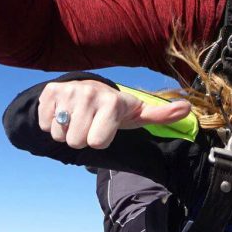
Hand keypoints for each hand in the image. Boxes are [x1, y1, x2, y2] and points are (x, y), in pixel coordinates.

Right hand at [38, 81, 191, 148]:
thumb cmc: (115, 109)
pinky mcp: (48, 92)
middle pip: (76, 142)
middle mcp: (88, 94)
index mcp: (111, 102)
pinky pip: (44, 125)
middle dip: (82, 138)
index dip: (101, 140)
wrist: (86, 88)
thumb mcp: (138, 113)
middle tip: (90, 124)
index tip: (106, 128)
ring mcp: (67, 92)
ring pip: (59, 135)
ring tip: (78, 118)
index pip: (97, 143)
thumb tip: (188, 108)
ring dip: (67, 131)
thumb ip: (161, 114)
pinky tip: (64, 113)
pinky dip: (51, 124)